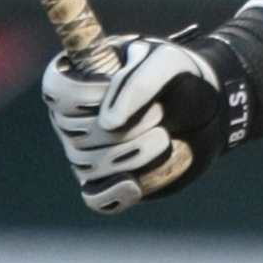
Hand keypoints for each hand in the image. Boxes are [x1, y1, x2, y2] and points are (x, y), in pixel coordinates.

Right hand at [42, 33, 230, 216]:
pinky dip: (114, 194)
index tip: (120, 87)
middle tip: (161, 112)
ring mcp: (89, 152)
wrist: (206, 108)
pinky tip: (135, 184)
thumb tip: (107, 124)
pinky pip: (96, 199)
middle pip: (77, 133)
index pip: (56, 92)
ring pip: (89, 166)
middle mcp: (75, 119)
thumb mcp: (167, 63)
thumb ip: (136, 82)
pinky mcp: (108, 181)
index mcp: (78, 79)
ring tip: (164, 137)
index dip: (87, 95)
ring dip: (134, 154)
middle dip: (128, 125)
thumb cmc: (179, 77)